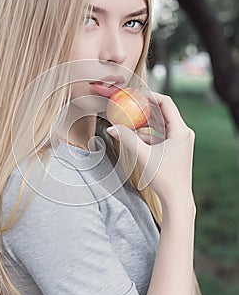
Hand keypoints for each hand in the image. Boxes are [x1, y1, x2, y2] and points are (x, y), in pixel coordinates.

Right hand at [106, 91, 195, 206]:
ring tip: (128, 120)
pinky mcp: (176, 149)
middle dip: (145, 108)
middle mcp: (183, 133)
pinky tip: (134, 138)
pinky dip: (148, 135)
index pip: (166, 103)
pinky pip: (161, 135)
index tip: (135, 94)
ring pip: (161, 125)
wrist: (177, 199)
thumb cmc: (164, 178)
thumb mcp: (143, 156)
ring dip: (145, 122)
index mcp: (181, 130)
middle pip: (163, 112)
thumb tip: (111, 128)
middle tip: (129, 103)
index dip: (150, 95)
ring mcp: (180, 141)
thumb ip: (127, 139)